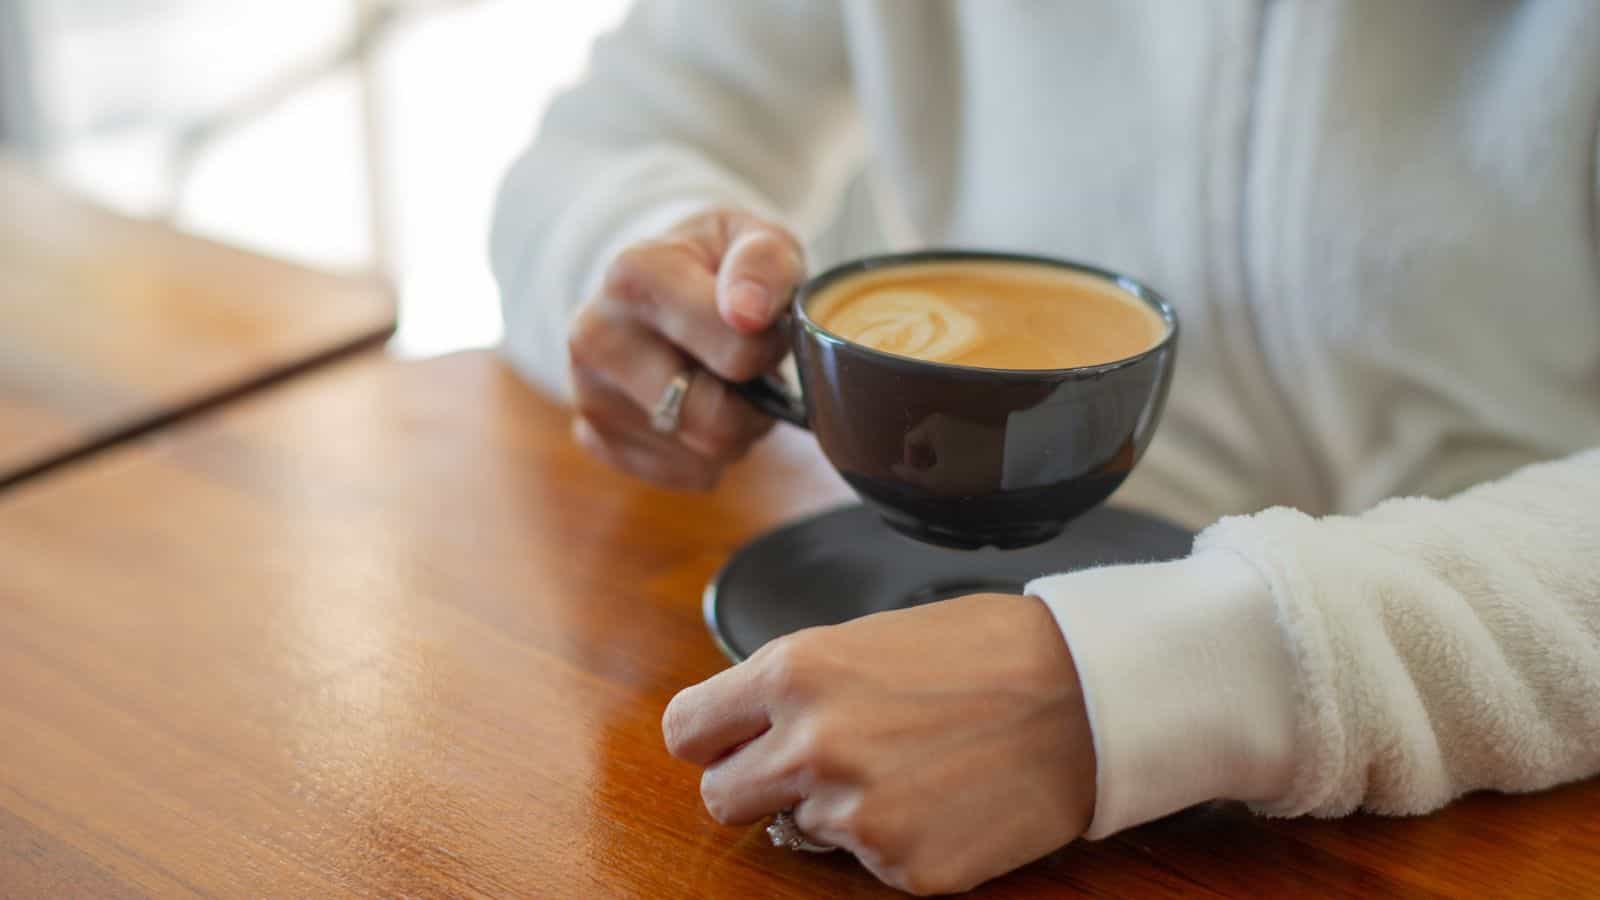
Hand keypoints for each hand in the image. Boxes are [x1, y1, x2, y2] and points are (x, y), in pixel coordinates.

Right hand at [568, 207, 804, 489]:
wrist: (653, 284)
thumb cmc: (716, 263)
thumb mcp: (752, 236)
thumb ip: (765, 260)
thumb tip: (748, 313)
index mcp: (634, 273)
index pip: (738, 352)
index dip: (769, 346)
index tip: (761, 324)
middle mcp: (596, 334)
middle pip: (715, 420)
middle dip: (753, 403)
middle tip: (751, 369)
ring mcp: (588, 391)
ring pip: (704, 454)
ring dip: (734, 429)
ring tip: (721, 382)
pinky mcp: (595, 436)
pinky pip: (685, 474)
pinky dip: (706, 453)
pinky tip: (694, 406)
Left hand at [663, 593, 1096, 894]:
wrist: (1088, 695)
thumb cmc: (985, 651)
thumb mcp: (866, 638)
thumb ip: (795, 684)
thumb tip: (747, 727)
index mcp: (794, 672)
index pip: (687, 730)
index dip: (711, 737)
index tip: (729, 741)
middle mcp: (812, 746)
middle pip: (721, 797)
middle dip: (756, 784)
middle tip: (814, 765)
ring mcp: (856, 815)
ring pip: (797, 832)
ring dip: (834, 809)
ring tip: (907, 767)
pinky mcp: (902, 868)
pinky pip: (866, 864)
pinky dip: (895, 839)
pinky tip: (941, 798)